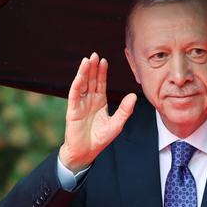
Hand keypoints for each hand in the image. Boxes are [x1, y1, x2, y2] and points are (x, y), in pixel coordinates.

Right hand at [57, 54, 136, 172]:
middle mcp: (89, 100)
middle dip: (93, 68)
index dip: (102, 72)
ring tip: (87, 60)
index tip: (104, 61)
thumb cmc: (100, 139)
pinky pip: (74, 94)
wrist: (86, 152)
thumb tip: (133, 96)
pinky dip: (77, 84)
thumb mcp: (117, 124)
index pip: (100, 83)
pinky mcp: (73, 110)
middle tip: (95, 55)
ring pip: (82, 84)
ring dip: (84, 72)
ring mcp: (80, 104)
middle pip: (91, 80)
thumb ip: (125, 110)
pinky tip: (80, 76)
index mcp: (100, 102)